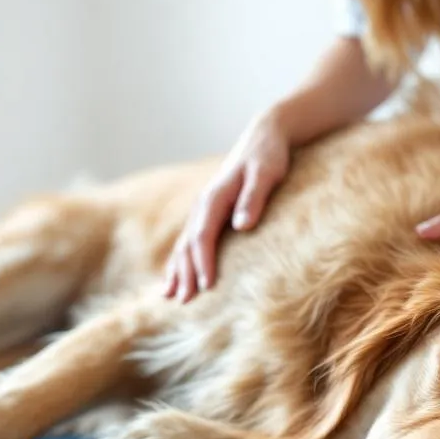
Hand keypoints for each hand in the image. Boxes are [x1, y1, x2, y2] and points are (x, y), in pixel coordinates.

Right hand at [163, 112, 291, 301]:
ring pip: (183, 244)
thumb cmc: (268, 156)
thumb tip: (241, 225)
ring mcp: (203, 209)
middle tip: (184, 301)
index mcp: (215, 198)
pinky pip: (188, 240)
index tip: (207, 286)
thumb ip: (254, 198)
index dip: (203, 262)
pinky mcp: (208, 213)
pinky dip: (179, 260)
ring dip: (176, 270)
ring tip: (170, 296)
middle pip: (188, 244)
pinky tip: (174, 276)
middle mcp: (203, 205)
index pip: (203, 235)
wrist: (263, 137)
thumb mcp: (267, 173)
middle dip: (184, 273)